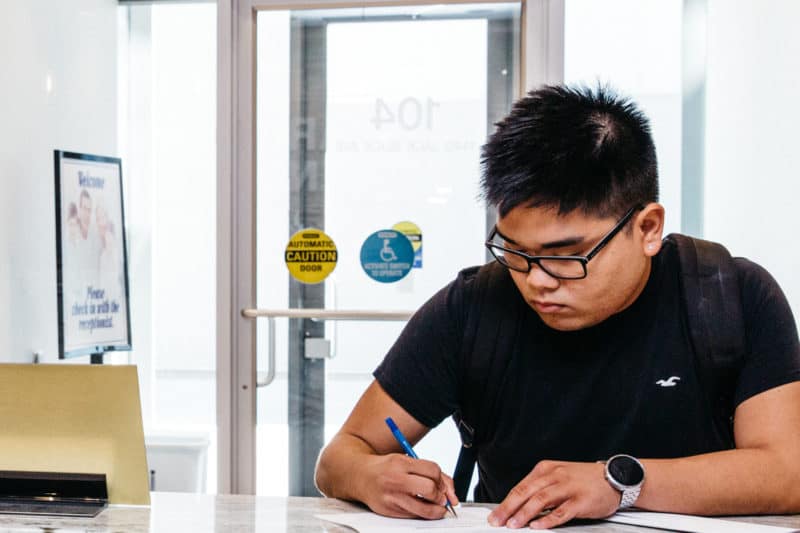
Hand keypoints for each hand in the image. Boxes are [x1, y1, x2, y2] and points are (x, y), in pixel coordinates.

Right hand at [357, 453, 458, 518]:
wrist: (359, 476)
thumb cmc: (386, 468)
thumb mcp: (405, 460)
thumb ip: (428, 471)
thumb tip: (451, 492)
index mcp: (401, 462)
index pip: (432, 470)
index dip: (442, 479)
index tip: (442, 484)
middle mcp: (396, 479)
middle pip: (430, 489)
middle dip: (441, 495)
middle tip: (440, 497)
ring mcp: (392, 497)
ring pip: (424, 509)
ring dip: (436, 510)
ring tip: (436, 507)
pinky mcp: (389, 510)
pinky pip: (414, 516)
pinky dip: (422, 514)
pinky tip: (421, 507)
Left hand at [488, 460, 619, 528]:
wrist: (614, 478)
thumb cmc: (584, 479)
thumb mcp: (558, 476)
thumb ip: (540, 489)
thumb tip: (519, 506)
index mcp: (546, 469)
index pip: (520, 486)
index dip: (506, 502)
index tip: (495, 514)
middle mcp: (555, 476)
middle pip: (526, 492)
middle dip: (509, 508)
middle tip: (497, 521)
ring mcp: (568, 487)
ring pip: (541, 500)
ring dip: (524, 513)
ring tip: (514, 524)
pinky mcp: (581, 500)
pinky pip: (561, 511)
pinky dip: (548, 519)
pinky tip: (538, 526)